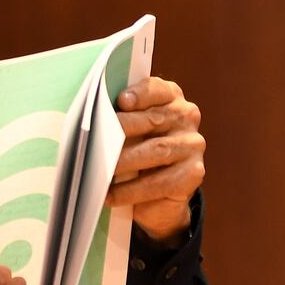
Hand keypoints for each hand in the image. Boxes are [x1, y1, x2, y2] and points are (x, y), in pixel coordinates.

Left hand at [109, 77, 205, 245]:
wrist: (159, 189)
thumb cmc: (134, 146)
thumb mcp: (128, 128)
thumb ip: (117, 117)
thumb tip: (91, 119)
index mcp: (169, 97)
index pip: (156, 89)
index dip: (139, 94)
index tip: (120, 101)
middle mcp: (186, 117)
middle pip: (153, 120)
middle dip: (121, 129)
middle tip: (95, 140)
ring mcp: (193, 145)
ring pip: (157, 151)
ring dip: (124, 162)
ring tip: (98, 172)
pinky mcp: (193, 174)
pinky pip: (161, 182)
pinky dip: (132, 190)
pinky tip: (111, 195)